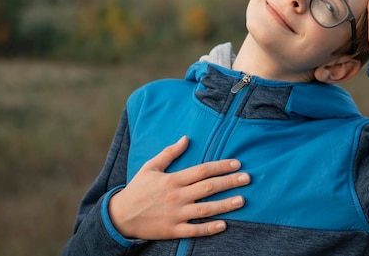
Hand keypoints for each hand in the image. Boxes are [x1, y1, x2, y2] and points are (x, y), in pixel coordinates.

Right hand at [108, 136, 249, 239]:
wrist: (120, 216)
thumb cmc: (137, 189)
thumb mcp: (151, 167)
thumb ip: (169, 153)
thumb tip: (186, 138)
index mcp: (172, 179)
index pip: (202, 170)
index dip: (220, 166)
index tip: (237, 163)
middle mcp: (176, 196)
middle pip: (208, 188)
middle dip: (229, 182)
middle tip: (247, 178)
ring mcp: (175, 214)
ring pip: (205, 209)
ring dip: (225, 205)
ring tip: (242, 200)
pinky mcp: (173, 230)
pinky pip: (194, 230)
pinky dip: (209, 228)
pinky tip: (224, 225)